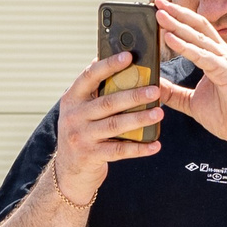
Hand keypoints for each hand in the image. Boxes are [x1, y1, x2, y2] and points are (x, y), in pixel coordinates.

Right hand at [49, 50, 165, 206]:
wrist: (68, 170)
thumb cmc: (82, 132)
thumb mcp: (81, 110)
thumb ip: (96, 92)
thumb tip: (124, 63)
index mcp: (72, 99)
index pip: (89, 76)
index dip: (109, 65)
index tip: (129, 56)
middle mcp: (73, 116)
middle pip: (107, 102)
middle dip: (133, 95)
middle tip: (156, 90)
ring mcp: (81, 137)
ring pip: (114, 125)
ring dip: (139, 119)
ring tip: (159, 114)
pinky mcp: (90, 155)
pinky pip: (119, 150)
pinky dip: (138, 148)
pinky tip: (155, 144)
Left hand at [154, 0, 226, 151]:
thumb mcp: (191, 102)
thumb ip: (173, 93)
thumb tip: (152, 87)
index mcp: (215, 58)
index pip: (195, 31)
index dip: (178, 19)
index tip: (158, 10)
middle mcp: (223, 54)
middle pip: (197, 26)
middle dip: (176, 13)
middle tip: (156, 2)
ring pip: (199, 37)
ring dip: (177, 25)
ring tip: (159, 15)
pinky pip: (203, 56)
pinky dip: (185, 47)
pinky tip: (170, 38)